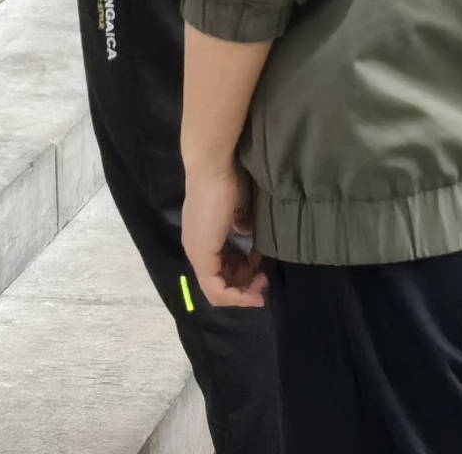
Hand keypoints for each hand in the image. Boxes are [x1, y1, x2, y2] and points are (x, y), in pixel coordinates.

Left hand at [181, 150, 266, 309]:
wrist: (213, 166)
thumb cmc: (228, 181)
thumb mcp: (238, 211)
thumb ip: (241, 227)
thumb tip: (246, 236)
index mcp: (203, 238)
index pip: (219, 272)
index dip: (242, 279)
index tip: (263, 275)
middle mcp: (196, 249)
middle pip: (219, 284)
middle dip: (245, 287)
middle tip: (265, 280)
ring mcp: (197, 252)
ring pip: (217, 289)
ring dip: (243, 291)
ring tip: (263, 280)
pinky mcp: (202, 254)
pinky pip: (216, 288)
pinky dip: (236, 295)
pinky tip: (253, 291)